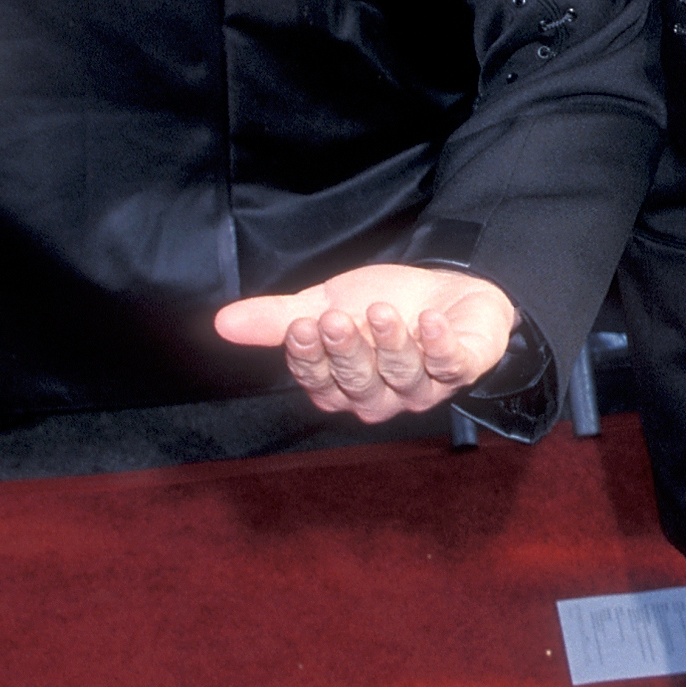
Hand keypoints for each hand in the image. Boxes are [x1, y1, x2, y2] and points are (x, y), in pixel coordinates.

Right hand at [214, 263, 515, 424]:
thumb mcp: (324, 304)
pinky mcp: (464, 368)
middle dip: (346, 352)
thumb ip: (277, 319)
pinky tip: (430, 320)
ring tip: (380, 312)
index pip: (319, 382)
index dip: (309, 358)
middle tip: (335, 318)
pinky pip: (452, 366)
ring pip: (402, 376)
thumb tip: (221, 322)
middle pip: (358, 384)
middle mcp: (383, 396)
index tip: (300, 325)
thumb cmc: (381, 303)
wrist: (446, 290)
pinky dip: (441, 345)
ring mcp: (425, 386)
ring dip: (390, 344)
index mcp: (344, 386)